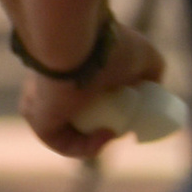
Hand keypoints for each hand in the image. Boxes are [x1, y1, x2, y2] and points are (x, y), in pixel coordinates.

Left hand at [21, 17, 167, 162]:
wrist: (78, 44)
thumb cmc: (110, 46)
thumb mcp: (144, 55)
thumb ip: (152, 69)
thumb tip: (153, 87)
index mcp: (69, 67)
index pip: (84, 94)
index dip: (109, 109)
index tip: (128, 110)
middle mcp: (50, 85)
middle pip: (76, 116)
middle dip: (101, 127)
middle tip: (119, 127)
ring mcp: (40, 103)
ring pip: (69, 132)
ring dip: (95, 140)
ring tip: (112, 133)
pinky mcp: (37, 119)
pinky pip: (63, 143)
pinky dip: (86, 147)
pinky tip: (105, 137)